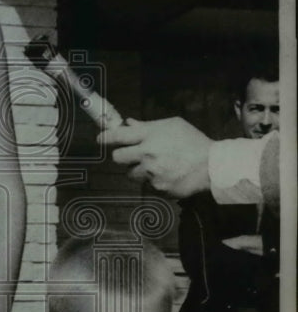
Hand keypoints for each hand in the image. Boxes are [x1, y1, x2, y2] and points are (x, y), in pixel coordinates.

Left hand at [97, 117, 211, 196]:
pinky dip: (152, 181)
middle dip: (121, 156)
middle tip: (131, 155)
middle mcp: (147, 153)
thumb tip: (128, 123)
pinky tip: (166, 175)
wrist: (211, 166)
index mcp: (150, 135)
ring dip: (138, 171)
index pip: (118, 136)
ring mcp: (151, 172)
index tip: (100, 139)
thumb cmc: (193, 142)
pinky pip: (146, 185)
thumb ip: (147, 126)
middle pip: (117, 158)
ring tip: (157, 166)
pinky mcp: (157, 187)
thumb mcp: (172, 125)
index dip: (106, 137)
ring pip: (131, 174)